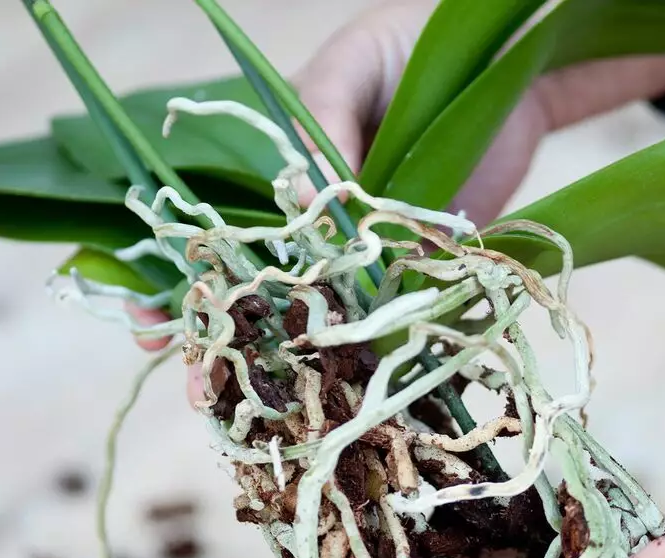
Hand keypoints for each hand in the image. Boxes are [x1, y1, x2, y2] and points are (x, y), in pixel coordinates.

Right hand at [130, 0, 664, 386]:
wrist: (510, 64)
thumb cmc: (415, 44)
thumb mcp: (352, 66)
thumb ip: (322, 124)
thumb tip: (300, 196)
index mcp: (281, 171)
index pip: (215, 233)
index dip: (181, 281)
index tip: (154, 326)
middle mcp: (319, 222)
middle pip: (260, 292)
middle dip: (226, 342)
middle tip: (198, 391)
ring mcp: (370, 251)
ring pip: (321, 319)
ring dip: (291, 366)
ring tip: (262, 407)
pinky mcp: (423, 266)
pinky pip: (392, 315)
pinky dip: (371, 354)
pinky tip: (347, 391)